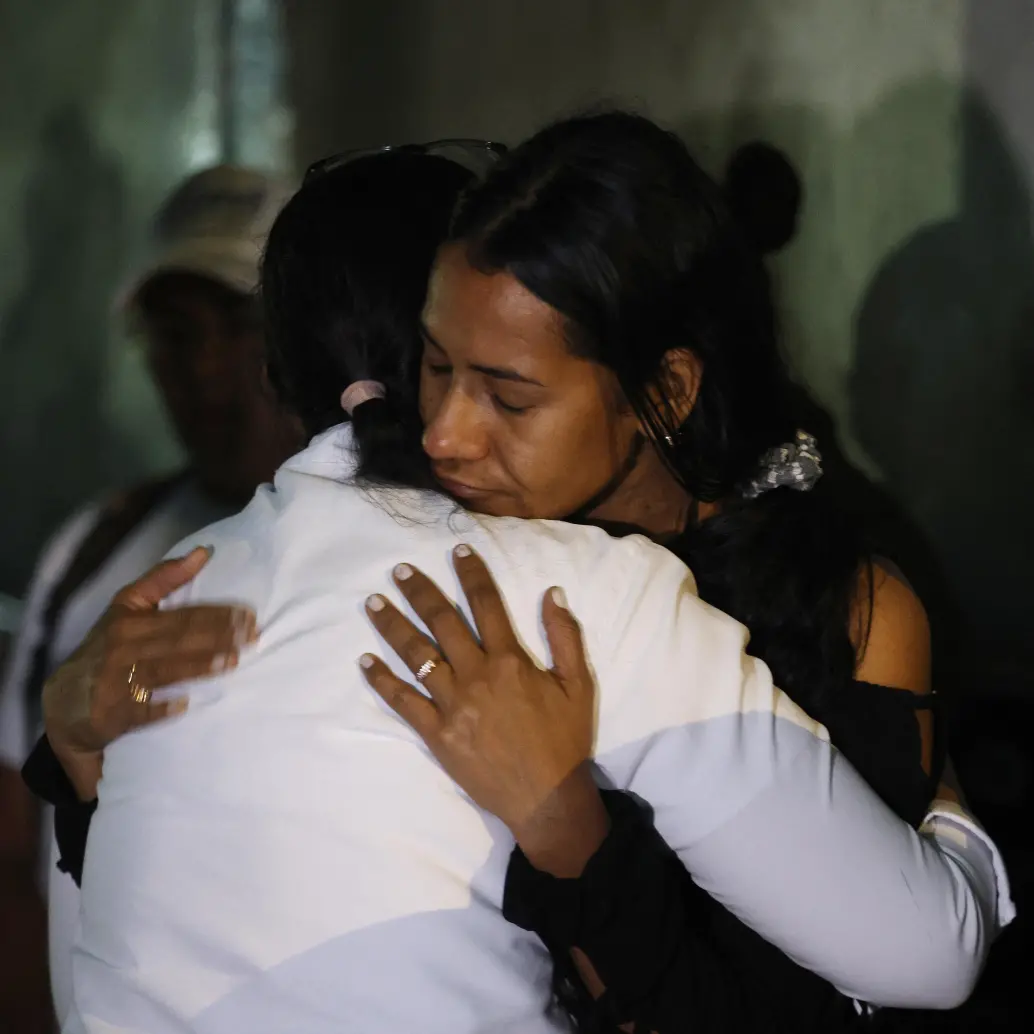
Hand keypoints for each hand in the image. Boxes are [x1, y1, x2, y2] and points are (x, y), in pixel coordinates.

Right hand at [41, 547, 256, 799]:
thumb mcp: (127, 609)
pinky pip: (139, 711)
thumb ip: (164, 580)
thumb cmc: (107, 649)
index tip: (249, 614)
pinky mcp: (111, 714)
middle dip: (217, 636)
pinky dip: (160, 708)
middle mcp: (122, 647)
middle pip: (177, 639)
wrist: (65, 703)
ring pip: (163, 670)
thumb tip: (204, 552)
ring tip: (232, 661)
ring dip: (198, 666)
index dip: (215, 613)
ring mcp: (115, 681)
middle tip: (253, 636)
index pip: (181, 615)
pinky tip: (185, 705)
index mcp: (129, 619)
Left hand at [360, 544, 608, 875]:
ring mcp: (452, 705)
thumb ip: (565, 635)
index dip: (471, 573)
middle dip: (419, 591)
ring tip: (373, 603)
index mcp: (510, 660)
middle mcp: (476, 675)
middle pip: (441, 622)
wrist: (547, 797)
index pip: (485, 603)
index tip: (457, 550)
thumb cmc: (565, 740)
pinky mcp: (437, 734)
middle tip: (400, 570)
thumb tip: (551, 592)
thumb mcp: (579, 684)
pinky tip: (365, 660)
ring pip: (416, 655)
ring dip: (392, 626)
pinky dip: (382, 680)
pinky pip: (403, 702)